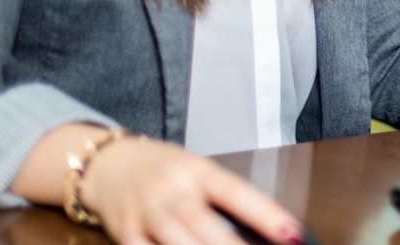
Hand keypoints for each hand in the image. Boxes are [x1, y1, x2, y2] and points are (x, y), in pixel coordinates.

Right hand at [80, 136, 305, 243]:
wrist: (107, 163)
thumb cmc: (162, 169)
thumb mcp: (194, 170)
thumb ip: (219, 197)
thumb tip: (259, 230)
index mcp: (197, 170)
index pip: (236, 192)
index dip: (265, 214)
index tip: (292, 234)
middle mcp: (172, 190)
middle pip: (205, 224)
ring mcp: (147, 212)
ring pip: (176, 243)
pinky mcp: (124, 231)